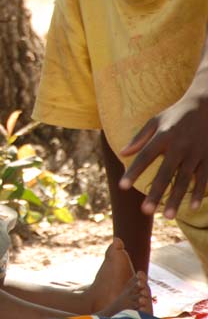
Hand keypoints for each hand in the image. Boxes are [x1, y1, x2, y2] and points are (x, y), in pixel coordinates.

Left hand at [120, 90, 207, 218]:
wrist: (207, 104)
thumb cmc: (176, 114)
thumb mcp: (155, 121)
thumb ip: (139, 138)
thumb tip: (122, 153)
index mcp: (163, 136)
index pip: (145, 157)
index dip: (133, 171)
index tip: (122, 186)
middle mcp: (179, 146)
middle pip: (165, 174)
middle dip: (155, 193)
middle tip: (145, 211)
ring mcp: (196, 153)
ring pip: (184, 180)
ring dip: (176, 199)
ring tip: (166, 216)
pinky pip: (203, 178)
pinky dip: (198, 193)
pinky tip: (191, 207)